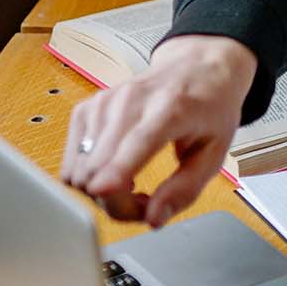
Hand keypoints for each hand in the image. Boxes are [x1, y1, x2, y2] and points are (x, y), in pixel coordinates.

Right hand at [60, 35, 256, 227]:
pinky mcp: (86, 108)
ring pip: (79, 170)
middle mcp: (130, 101)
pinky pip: (71, 161)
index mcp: (172, 108)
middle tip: (143, 200)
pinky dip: (88, 176)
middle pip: (99, 167)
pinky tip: (115, 169)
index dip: (116, 171)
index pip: (137, 142)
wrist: (196, 66)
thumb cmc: (210, 106)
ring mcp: (103, 103)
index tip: (100, 191)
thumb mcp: (215, 151)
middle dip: (115, 202)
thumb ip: (185, 189)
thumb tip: (153, 219)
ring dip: (100, 191)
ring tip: (132, 182)